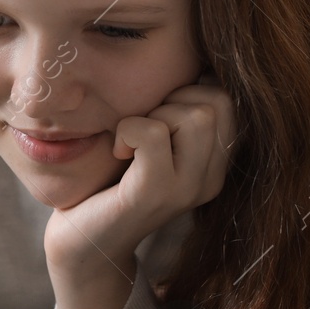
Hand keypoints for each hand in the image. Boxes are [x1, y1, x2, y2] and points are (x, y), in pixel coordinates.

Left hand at [43, 73, 234, 308]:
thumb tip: (195, 65)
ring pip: (196, 115)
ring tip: (130, 140)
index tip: (157, 114)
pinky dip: (128, 129)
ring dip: (153, 113)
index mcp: (214, 166)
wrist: (81, 243)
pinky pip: (153, 133)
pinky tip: (117, 150)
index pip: (228, 100)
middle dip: (173, 98)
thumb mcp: (152, 142)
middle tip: (141, 126)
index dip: (190, 90)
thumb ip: (177, 111)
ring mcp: (185, 190)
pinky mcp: (153, 194)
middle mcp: (209, 180)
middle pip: (217, 102)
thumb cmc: (109, 183)